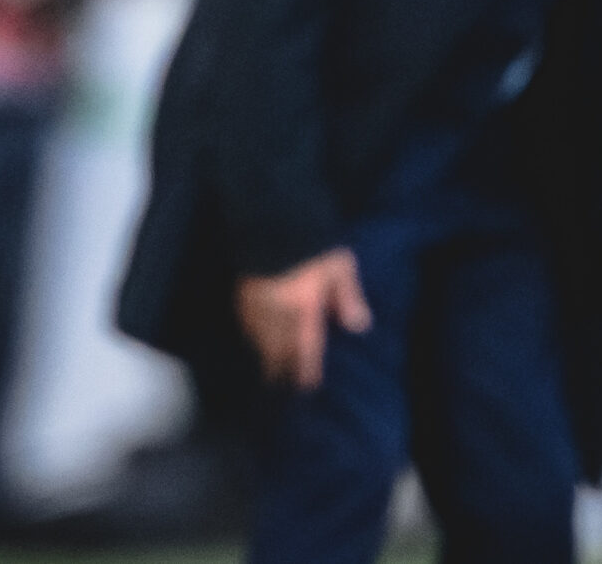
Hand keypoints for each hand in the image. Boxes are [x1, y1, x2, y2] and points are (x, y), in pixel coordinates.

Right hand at [236, 248, 373, 389]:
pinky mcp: (242, 288)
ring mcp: (256, 302)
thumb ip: (348, 296)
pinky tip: (252, 334)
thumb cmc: (312, 242)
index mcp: (304, 309)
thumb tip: (359, 326)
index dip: (307, 370)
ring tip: (266, 367)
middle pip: (277, 349)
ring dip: (264, 354)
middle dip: (280, 369)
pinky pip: (245, 319)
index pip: (306, 349)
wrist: (270, 215)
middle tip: (281, 385)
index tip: (307, 387)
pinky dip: (250, 332)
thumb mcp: (339, 266)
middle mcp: (278, 313)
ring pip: (258, 338)